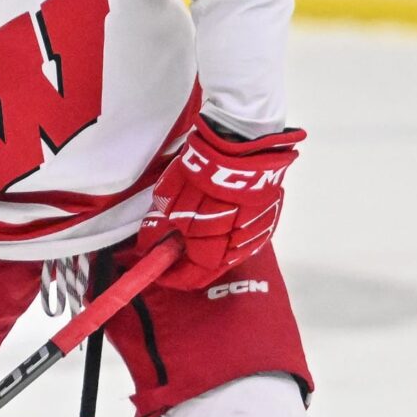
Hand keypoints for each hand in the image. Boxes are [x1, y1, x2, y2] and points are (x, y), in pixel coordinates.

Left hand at [137, 118, 304, 292]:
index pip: (191, 274)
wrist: (244, 140)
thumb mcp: (170, 194)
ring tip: (192, 239)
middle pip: (211, 269)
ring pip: (229, 257)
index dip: (172, 276)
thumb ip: (158, 226)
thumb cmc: (203, 167)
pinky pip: (245, 242)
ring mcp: (256, 233)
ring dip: (209, 254)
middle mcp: (238, 245)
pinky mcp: (268, 220)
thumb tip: (147, 247)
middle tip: (172, 253)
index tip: (158, 271)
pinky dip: (228, 241)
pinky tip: (217, 229)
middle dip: (189, 265)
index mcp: (212, 242)